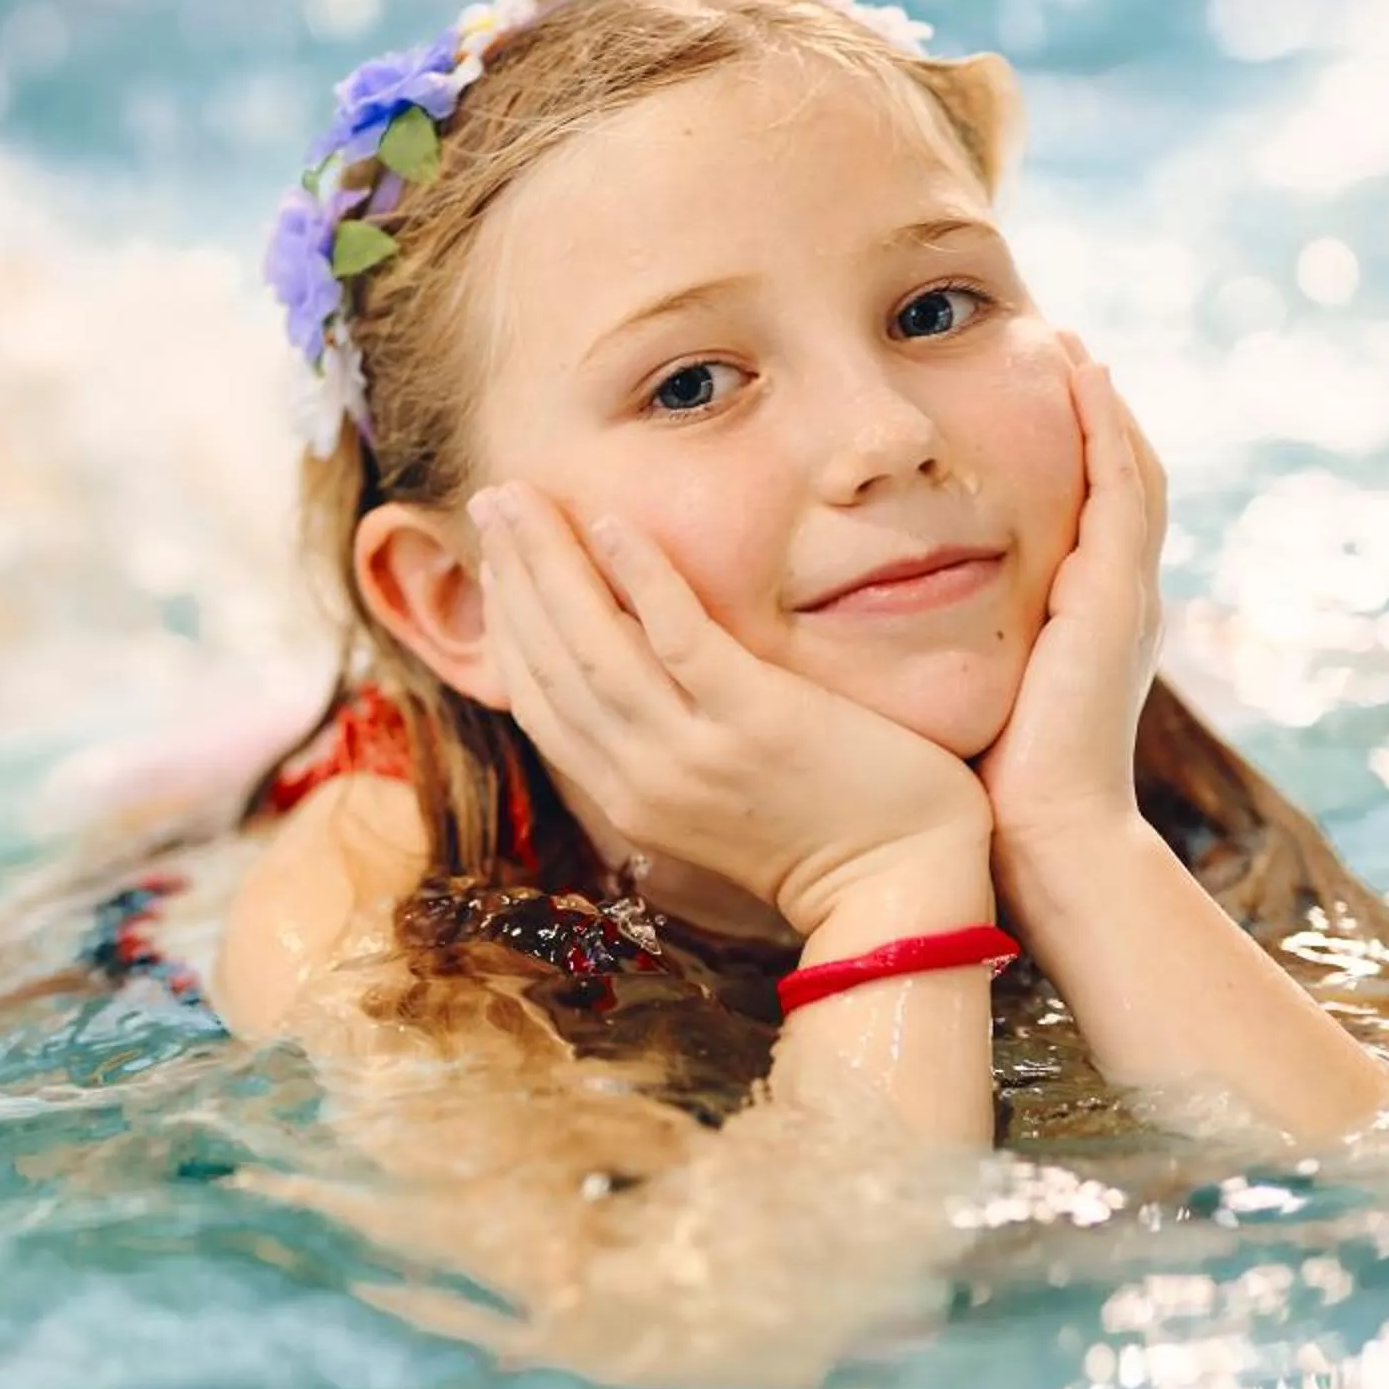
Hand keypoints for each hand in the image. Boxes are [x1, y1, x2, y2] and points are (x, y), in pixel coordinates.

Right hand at [468, 483, 989, 936]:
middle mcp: (642, 778)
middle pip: (550, 663)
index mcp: (625, 796)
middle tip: (489, 503)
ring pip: (594, 645)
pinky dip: (639, 577)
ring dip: (548, 563)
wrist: (899, 889)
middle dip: (511, 576)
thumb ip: (662, 748)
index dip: (506, 623)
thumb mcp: (711, 803)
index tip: (496, 558)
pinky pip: (679, 637)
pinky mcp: (756, 722)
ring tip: (521, 499)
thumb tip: (630, 683)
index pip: (537, 699)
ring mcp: (695, 752)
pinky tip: (610, 519)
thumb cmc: (823, 835)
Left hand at [975, 334, 1166, 858]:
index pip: (1082, 516)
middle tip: (1059, 346)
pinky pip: (1122, 492)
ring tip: (1070, 345)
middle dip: (1091, 415)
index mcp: (1082, 623)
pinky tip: (1084, 377)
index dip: (1066, 455)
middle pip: (1117, 482)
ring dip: (1102, 405)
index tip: (1028, 399)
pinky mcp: (1116, 597)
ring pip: (1130, 473)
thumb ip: (937, 657)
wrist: (1042, 842)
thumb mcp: (962, 701)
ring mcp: (1123, 596)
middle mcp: (1114, 601)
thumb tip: (865, 631)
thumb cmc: (987, 789)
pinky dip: (1108, 430)